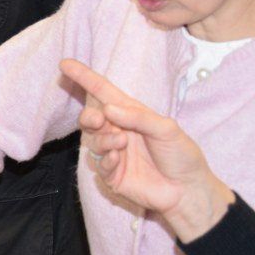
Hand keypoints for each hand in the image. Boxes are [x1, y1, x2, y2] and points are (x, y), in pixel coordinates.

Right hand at [59, 59, 234, 240]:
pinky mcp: (112, 175)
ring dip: (102, 139)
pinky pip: (97, 164)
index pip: (102, 92)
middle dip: (88, 117)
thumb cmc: (182, 155)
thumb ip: (138, 117)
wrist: (188, 190)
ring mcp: (113, 154)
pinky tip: (117, 159)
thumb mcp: (167, 129)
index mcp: (130, 114)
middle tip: (99, 120)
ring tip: (120, 143)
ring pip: (92, 141)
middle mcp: (118, 131)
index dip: (84, 78)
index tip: (65, 64)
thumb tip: (107, 109)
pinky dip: (104, 159)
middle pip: (89, 118)